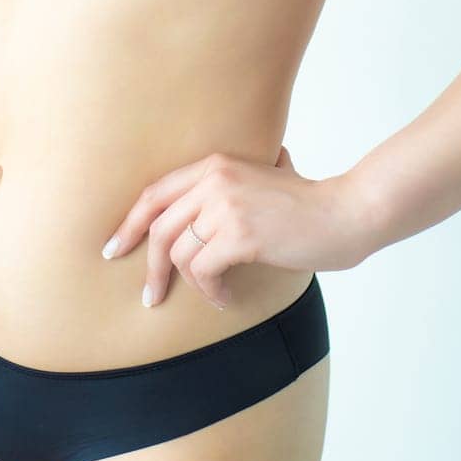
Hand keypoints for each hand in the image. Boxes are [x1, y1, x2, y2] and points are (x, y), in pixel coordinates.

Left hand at [100, 144, 339, 311]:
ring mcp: (226, 205)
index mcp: (215, 163)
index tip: (115, 247)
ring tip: (213, 294)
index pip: (155, 193)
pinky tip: (226, 297)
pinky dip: (211, 290)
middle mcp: (215, 179)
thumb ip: (234, 182)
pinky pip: (203, 270)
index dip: (130, 223)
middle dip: (149, 265)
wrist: (345, 213)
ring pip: (179, 252)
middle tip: (150, 294)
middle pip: (158, 226)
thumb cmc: (307, 203)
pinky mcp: (240, 234)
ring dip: (191, 284)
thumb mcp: (265, 178)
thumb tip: (202, 207)